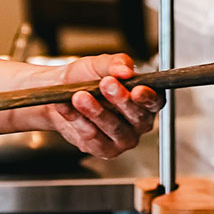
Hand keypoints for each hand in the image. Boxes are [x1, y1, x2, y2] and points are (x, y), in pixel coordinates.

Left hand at [28, 54, 163, 158]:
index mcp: (144, 100)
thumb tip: (126, 70)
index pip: (155, 101)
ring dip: (95, 111)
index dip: (148, 97)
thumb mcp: (99, 64)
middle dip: (120, 100)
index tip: (136, 90)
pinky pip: (93, 137)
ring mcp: (123, 139)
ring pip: (114, 128)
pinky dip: (78, 121)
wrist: (58, 92)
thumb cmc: (85, 78)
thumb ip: (115, 63)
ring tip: (79, 96)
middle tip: (105, 84)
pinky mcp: (104, 150)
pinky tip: (67, 107)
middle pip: (137, 116)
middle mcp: (138, 122)